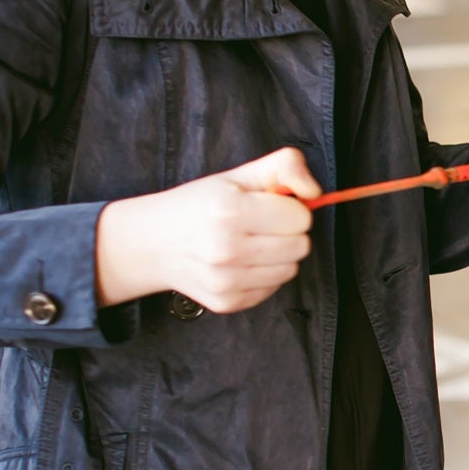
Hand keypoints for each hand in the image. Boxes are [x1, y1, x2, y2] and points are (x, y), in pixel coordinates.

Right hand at [96, 147, 320, 311]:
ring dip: (279, 255)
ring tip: (251, 244)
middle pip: (301, 246)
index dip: (290, 208)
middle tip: (261, 225)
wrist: (152, 243)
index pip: (300, 217)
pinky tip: (240, 263)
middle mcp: (226, 249)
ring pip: (291, 270)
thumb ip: (285, 166)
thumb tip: (316, 191)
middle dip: (288, 232)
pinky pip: (272, 288)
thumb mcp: (238, 174)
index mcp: (229, 210)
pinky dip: (264, 275)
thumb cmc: (199, 205)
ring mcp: (226, 281)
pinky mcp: (227, 303)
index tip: (269, 206)